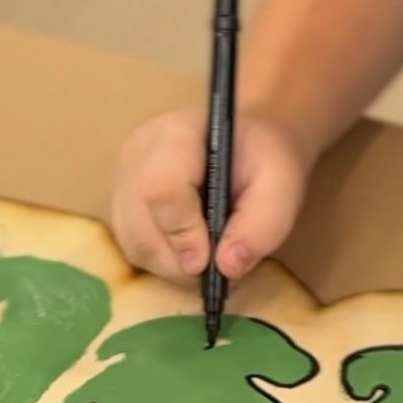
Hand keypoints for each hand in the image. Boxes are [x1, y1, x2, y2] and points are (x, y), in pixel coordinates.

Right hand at [111, 108, 309, 283]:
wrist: (248, 146)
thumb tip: (226, 267)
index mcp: (175, 135)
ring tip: (208, 255)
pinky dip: (163, 261)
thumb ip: (263, 226)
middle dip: (180, 261)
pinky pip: (133, 247)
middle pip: (140, 226)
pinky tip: (190, 248)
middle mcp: (137, 154)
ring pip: (133, 244)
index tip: (210, 259)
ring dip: (172, 266)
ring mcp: (122, 179)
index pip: (161, 190)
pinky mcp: (120, 203)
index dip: (183, 233)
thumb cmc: (264, 161)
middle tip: (217, 264)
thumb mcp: (282, 187)